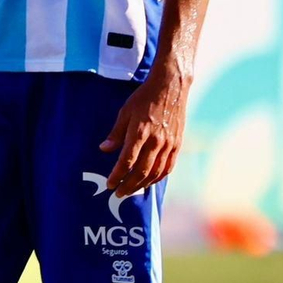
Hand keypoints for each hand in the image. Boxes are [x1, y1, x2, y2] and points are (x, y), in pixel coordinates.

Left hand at [100, 67, 190, 195]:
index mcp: (140, 132)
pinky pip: (168, 167)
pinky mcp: (177, 145)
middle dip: (128, 185)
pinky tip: (149, 181)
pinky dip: (158, 177)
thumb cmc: (144, 98)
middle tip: (118, 193)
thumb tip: (104, 150)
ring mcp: (169, 145)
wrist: (170, 89)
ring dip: (142, 184)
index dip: (117, 175)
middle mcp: (156, 141)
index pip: (127, 161)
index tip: (109, 183)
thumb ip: (116, 133)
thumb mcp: (125, 112)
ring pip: (156, 172)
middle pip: (141, 171)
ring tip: (131, 190)